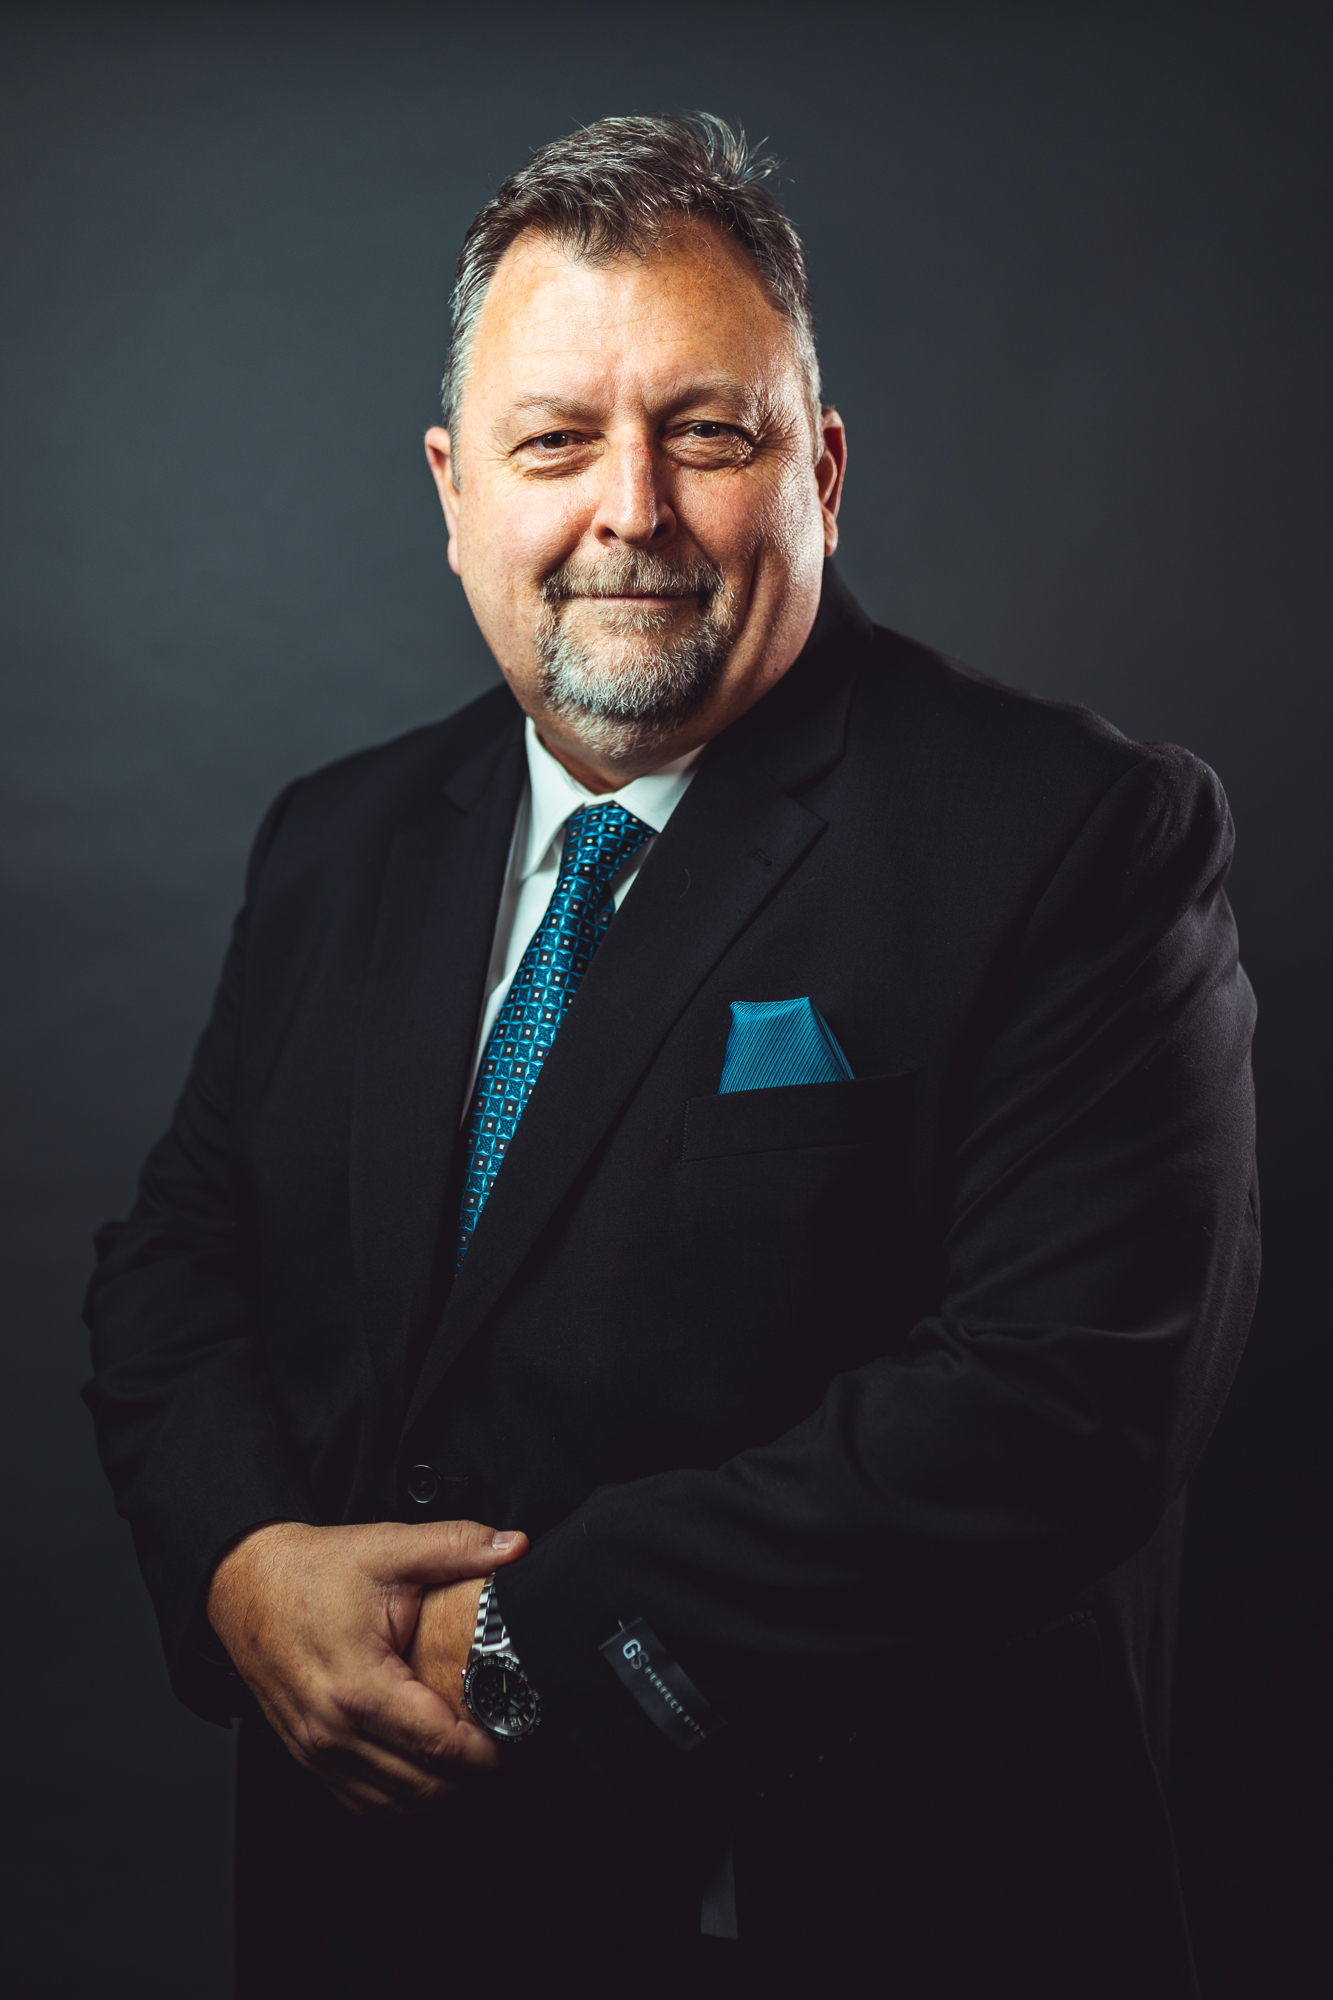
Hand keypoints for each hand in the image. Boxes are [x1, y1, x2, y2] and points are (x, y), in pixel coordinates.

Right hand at [207, 1518, 528, 1813]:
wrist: (244, 1585)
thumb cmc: (311, 1571)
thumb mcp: (389, 1549)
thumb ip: (457, 1546)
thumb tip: (515, 1545)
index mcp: (358, 1687)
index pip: (439, 1746)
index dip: (488, 1751)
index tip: (517, 1734)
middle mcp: (333, 1732)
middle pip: (422, 1787)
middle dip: (473, 1777)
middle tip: (505, 1748)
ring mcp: (316, 1751)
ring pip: (393, 1806)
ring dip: (439, 1794)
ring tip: (473, 1762)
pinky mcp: (307, 1757)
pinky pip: (362, 1803)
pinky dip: (401, 1799)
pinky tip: (427, 1773)